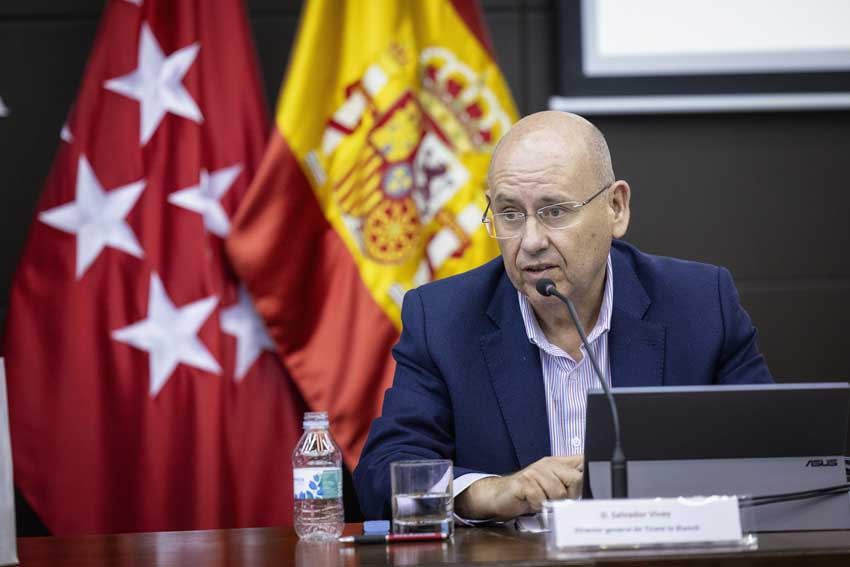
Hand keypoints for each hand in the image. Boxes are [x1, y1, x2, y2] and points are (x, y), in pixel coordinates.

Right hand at [454, 456, 583, 520]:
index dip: (589, 476)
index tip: (589, 488)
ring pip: (559, 493)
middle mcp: (548, 464)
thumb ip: (570, 485)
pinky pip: (541, 499)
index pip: (583, 461)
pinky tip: (531, 503)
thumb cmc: (529, 493)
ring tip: (542, 502)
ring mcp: (535, 471)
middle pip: (575, 480)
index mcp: (558, 463)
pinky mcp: (524, 483)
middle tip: (558, 502)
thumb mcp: (552, 486)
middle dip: (570, 497)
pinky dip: (538, 507)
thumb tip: (592, 492)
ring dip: (552, 504)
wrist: (500, 495)